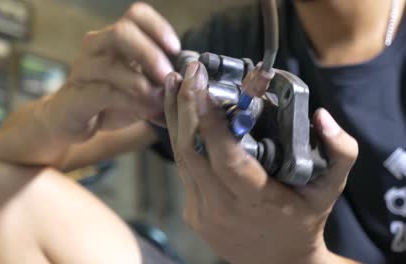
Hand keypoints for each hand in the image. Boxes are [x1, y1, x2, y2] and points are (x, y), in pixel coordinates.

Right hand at [44, 2, 179, 141]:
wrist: (70, 121)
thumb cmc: (108, 100)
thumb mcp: (141, 87)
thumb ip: (162, 81)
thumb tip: (192, 81)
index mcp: (114, 39)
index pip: (136, 14)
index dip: (159, 27)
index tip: (176, 49)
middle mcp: (96, 47)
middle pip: (122, 31)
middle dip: (150, 54)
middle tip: (167, 76)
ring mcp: (83, 70)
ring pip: (112, 65)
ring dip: (143, 84)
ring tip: (158, 102)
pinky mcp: (77, 95)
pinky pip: (105, 93)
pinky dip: (130, 102)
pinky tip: (144, 112)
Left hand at [163, 62, 358, 263]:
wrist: (278, 262)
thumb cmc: (304, 220)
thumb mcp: (330, 189)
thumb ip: (339, 153)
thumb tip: (321, 116)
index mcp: (257, 202)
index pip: (227, 160)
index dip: (212, 123)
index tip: (203, 88)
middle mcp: (222, 209)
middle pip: (192, 153)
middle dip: (186, 108)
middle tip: (188, 72)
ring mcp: (202, 212)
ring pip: (180, 159)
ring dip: (175, 117)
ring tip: (175, 82)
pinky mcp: (192, 212)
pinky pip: (181, 168)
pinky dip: (179, 137)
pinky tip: (179, 112)